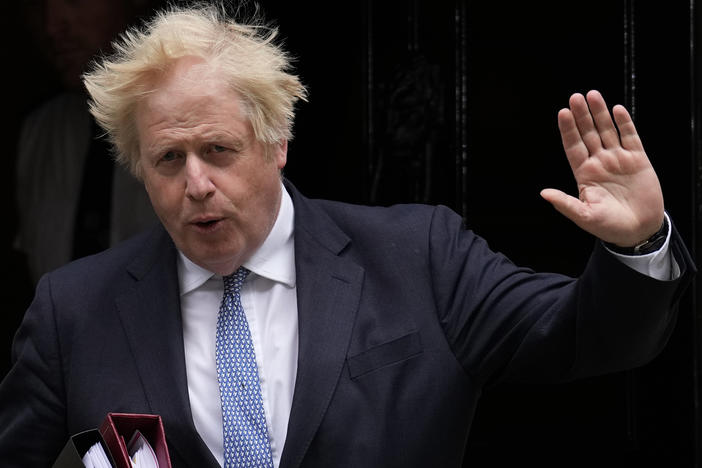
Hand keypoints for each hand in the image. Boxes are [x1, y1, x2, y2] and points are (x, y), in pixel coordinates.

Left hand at [541, 90, 664, 246]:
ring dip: (600, 113)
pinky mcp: (638, 160)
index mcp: (584, 174)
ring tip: (593, 95)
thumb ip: (565, 204)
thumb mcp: (584, 216)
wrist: (638, 230)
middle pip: (588, 134)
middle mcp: (599, 162)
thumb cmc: (608, 226)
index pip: (573, 146)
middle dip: (582, 116)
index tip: (562, 113)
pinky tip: (617, 109)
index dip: (568, 130)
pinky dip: (624, 123)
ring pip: (607, 130)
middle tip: (575, 97)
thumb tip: (544, 194)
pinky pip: (630, 137)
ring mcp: (618, 159)